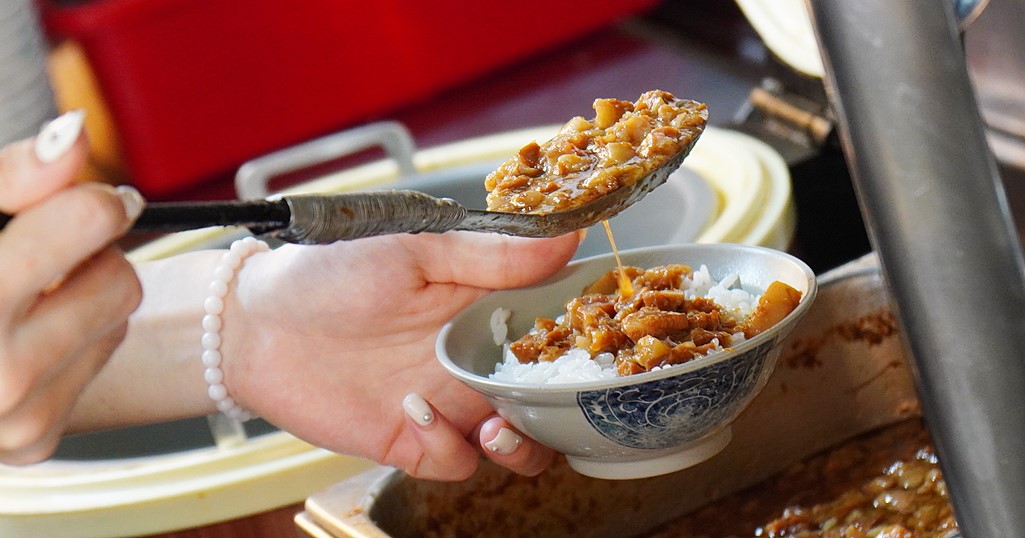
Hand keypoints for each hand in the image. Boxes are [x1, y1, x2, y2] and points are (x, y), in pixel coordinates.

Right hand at [0, 111, 143, 463]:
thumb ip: (12, 177)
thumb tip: (74, 134)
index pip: (88, 220)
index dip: (88, 199)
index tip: (77, 198)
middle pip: (120, 278)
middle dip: (88, 256)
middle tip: (41, 253)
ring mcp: (15, 416)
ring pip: (119, 319)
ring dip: (85, 295)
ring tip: (24, 294)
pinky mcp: (33, 440)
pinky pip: (101, 359)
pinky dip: (75, 339)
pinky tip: (21, 335)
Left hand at [224, 230, 580, 479]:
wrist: (258, 326)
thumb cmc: (332, 273)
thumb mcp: (415, 250)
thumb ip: (490, 254)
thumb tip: (566, 236)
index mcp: (485, 307)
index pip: (556, 328)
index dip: (583, 340)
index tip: (601, 340)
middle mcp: (475, 359)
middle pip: (550, 398)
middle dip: (564, 409)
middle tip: (556, 401)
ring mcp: (448, 403)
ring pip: (518, 444)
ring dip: (521, 443)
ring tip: (496, 424)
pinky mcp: (414, 441)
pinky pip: (455, 461)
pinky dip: (446, 445)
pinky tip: (412, 411)